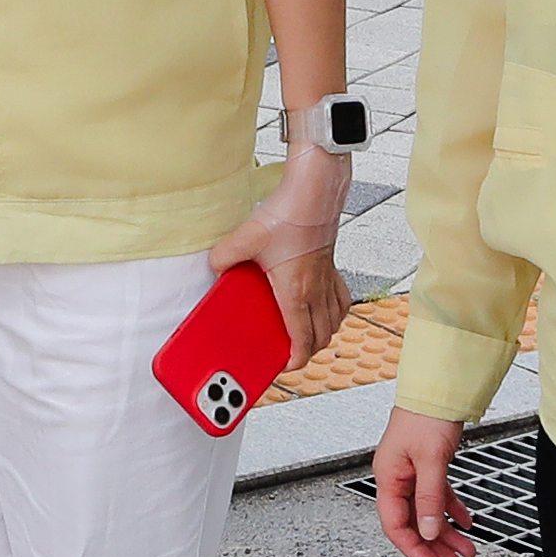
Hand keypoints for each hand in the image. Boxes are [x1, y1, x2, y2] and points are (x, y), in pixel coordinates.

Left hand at [211, 154, 352, 376]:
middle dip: (309, 351)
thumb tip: (214, 267)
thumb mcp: (246, 237)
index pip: (303, 338)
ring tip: (308, 337)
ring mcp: (326, 277)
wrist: (315, 191)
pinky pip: (341, 298)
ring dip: (324, 333)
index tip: (286, 365)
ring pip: (335, 320)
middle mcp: (316, 288)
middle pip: (322, 335)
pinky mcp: (330, 264)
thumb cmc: (289, 213)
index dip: (296, 359)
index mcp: (296, 291)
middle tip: (292, 354)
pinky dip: (335, 311)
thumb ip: (224, 256)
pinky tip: (324, 307)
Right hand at [370, 407, 471, 556]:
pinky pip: (437, 497)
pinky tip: (466, 522)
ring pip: (427, 513)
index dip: (414, 549)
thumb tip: (430, 532)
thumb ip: (430, 499)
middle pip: (413, 523)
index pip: (395, 526)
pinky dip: (452, 511)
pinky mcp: (427, 466)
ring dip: (446, 533)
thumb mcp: (431, 461)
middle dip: (434, 546)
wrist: (438, 387)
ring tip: (465, 550)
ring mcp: (412, 473)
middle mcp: (397, 478)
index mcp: (388, 478)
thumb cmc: (426, 415)